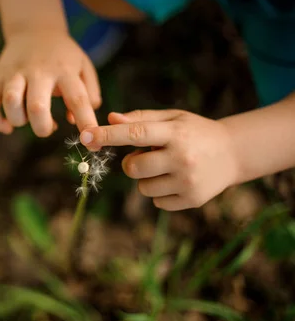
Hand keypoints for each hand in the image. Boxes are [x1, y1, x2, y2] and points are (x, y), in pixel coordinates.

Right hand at [0, 30, 100, 136]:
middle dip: (42, 127)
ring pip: (9, 101)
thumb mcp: (84, 67)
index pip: (78, 99)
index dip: (85, 122)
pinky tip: (6, 127)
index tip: (91, 142)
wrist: (34, 28)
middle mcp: (38, 71)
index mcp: (64, 70)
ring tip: (26, 120)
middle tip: (47, 128)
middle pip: (37, 105)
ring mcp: (15, 73)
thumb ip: (90, 94)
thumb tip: (74, 121)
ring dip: (18, 120)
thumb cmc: (63, 56)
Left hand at [79, 109, 238, 210]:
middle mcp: (182, 157)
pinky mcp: (192, 200)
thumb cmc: (195, 132)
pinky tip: (177, 180)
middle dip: (131, 163)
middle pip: (132, 168)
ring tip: (167, 167)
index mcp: (175, 132)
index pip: (134, 133)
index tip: (85, 136)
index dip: (107, 135)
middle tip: (147, 155)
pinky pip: (157, 202)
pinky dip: (160, 193)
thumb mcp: (172, 118)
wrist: (234, 153)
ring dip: (146, 179)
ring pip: (142, 188)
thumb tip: (110, 119)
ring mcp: (188, 181)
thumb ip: (140, 119)